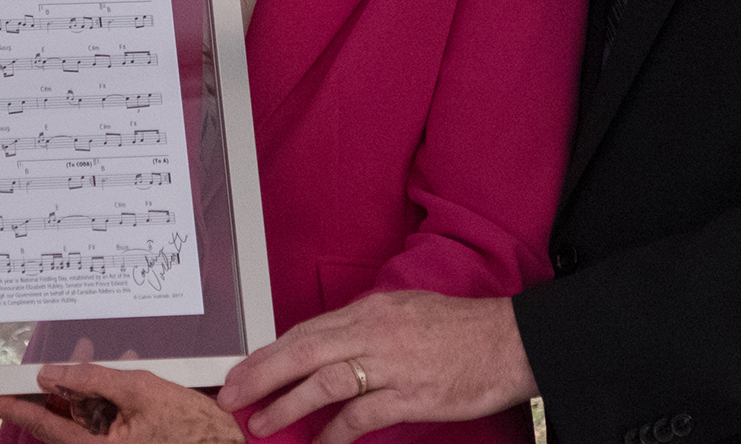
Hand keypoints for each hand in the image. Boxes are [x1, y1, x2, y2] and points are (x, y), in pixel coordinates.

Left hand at [0, 362, 238, 443]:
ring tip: (91, 358)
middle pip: (61, 419)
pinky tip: (114, 375)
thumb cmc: (192, 430)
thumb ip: (94, 381)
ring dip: (84, 388)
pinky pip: (101, 421)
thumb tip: (52, 374)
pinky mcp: (122, 443)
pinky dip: (103, 399)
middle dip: (58, 387)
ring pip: (82, 417)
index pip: (43, 424)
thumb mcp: (141, 390)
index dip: (12, 408)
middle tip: (51, 366)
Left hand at [219, 291, 536, 443]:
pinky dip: (334, 433)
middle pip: (302, 351)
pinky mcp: (412, 396)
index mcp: (370, 309)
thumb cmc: (459, 328)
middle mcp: (374, 332)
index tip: (242, 370)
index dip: (269, 353)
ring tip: (261, 425)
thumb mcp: (404, 310)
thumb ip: (364, 326)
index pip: (306, 330)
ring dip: (287, 405)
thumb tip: (326, 345)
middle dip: (261, 375)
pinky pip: (360, 416)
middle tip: (230, 397)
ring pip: (323, 382)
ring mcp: (392, 364)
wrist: (510, 341)